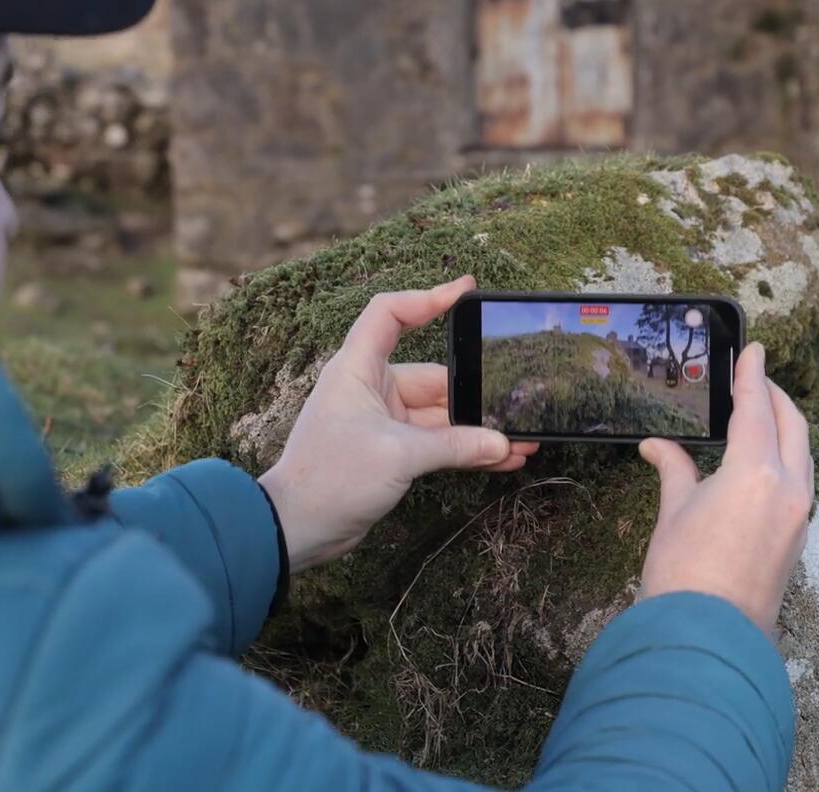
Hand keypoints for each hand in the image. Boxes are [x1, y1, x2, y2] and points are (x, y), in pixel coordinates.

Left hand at [258, 277, 538, 571]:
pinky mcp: (391, 451)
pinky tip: (500, 459)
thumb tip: (502, 443)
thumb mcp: (397, 455)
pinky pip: (437, 442)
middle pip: (434, 375)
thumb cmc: (329, 478)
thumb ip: (453, 446)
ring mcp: (383, 421)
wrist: (297, 528)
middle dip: (476, 391)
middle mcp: (371, 388)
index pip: (390, 314)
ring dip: (477, 428)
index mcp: (359, 369)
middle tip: (517, 399)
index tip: (466, 291)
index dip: (427, 297)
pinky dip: (465, 449)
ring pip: (441, 414)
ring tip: (521, 441)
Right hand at [636, 342, 812, 636]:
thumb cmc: (682, 575)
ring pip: (801, 454)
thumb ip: (675, 470)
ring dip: (785, 428)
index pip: (757, 408)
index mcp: (757, 472)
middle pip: (792, 425)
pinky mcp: (797, 540)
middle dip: (776, 397)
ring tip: (759, 415)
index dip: (753, 375)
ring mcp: (798, 516)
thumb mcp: (673, 512)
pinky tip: (761, 461)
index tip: (754, 349)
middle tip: (756, 378)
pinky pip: (798, 483)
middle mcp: (789, 488)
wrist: (706, 640)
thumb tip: (658, 446)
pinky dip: (785, 459)